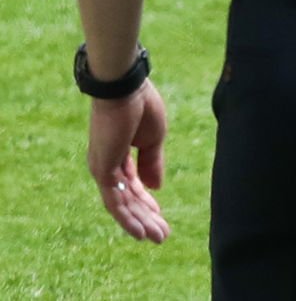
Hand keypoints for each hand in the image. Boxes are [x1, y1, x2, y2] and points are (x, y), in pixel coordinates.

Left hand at [87, 79, 169, 241]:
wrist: (125, 88)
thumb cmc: (141, 105)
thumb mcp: (154, 138)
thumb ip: (153, 163)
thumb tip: (155, 187)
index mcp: (118, 154)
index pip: (132, 185)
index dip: (147, 201)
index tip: (161, 216)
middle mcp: (106, 165)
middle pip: (127, 199)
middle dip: (146, 218)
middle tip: (163, 235)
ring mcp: (102, 169)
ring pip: (121, 205)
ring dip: (140, 223)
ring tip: (158, 238)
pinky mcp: (102, 170)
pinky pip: (114, 201)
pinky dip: (127, 218)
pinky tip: (140, 232)